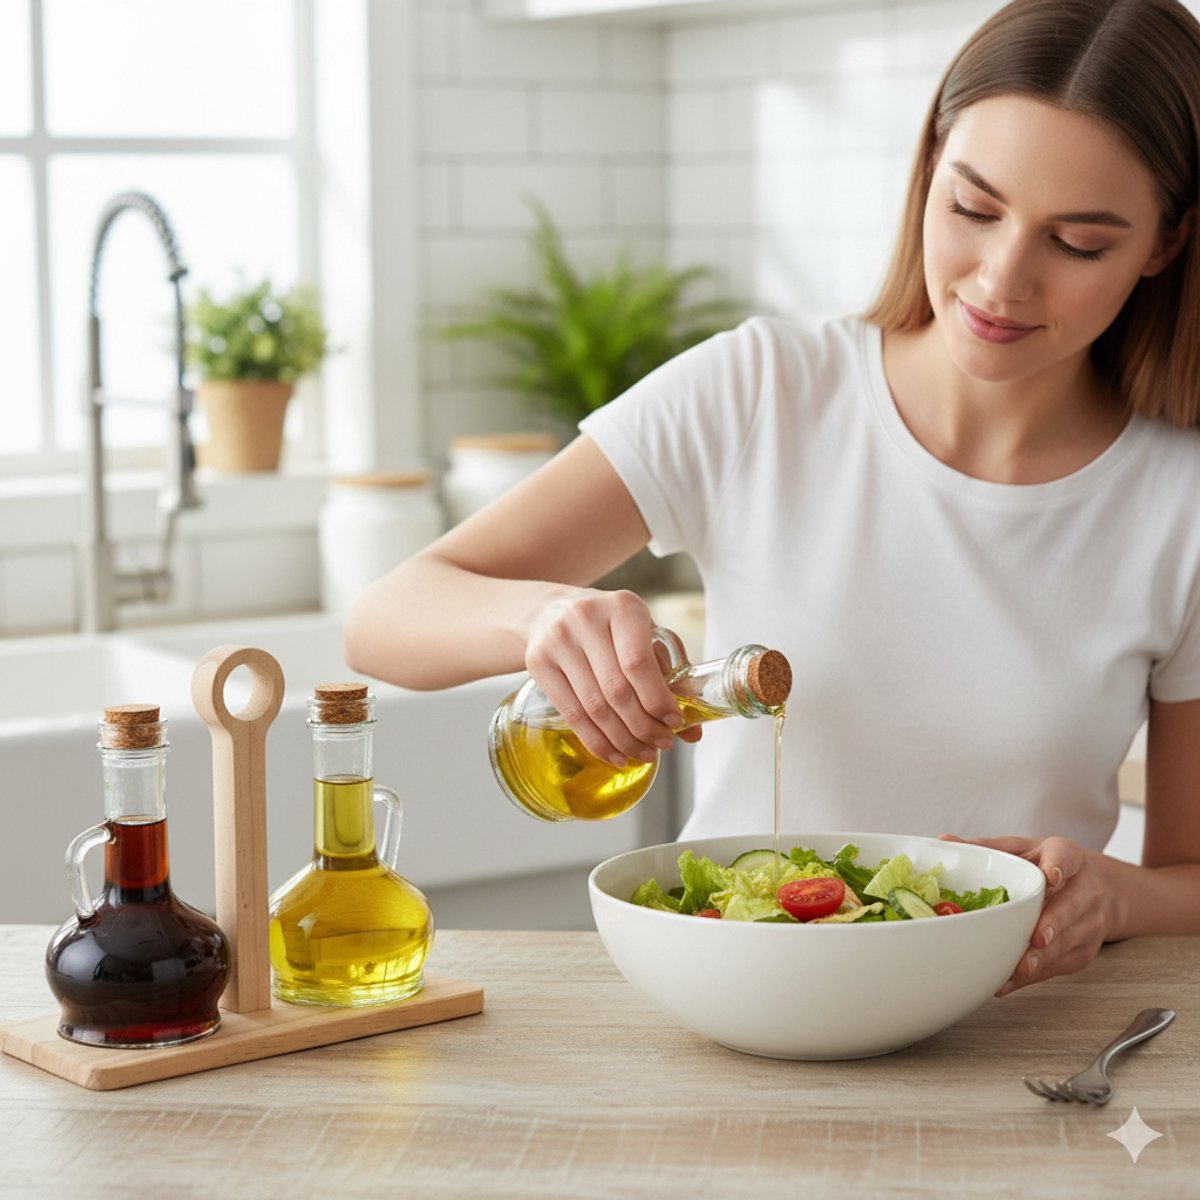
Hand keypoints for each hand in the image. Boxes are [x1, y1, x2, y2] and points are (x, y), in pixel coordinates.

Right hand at [524, 588, 700, 767]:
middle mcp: (587, 618)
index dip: (658, 699)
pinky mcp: (537, 662)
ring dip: (622, 739)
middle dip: (643, 726)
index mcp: (623, 607)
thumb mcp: (641, 637)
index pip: (639, 663)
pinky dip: (595, 740)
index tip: (674, 723)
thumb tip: (693, 731)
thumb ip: (670, 677)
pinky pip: (571, 713)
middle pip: (617, 690)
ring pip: (594, 706)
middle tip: (661, 744)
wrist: (552, 611)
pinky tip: (613, 754)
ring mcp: (558, 640)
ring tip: (641, 753)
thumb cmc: (610, 628)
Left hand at [938, 833, 1109, 996]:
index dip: (1059, 866)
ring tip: (1018, 969)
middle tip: (1036, 939)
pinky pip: (1060, 966)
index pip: (1067, 858)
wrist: (1101, 889)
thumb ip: (986, 847)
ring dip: (1043, 959)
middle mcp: (1085, 889)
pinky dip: (1036, 976)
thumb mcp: (1023, 850)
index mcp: (1067, 856)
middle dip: (1053, 924)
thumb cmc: (1048, 866)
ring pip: (1067, 943)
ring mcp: (1090, 923)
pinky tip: (1010, 981)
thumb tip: (943, 841)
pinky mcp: (1085, 951)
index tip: (1051, 876)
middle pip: (1070, 907)